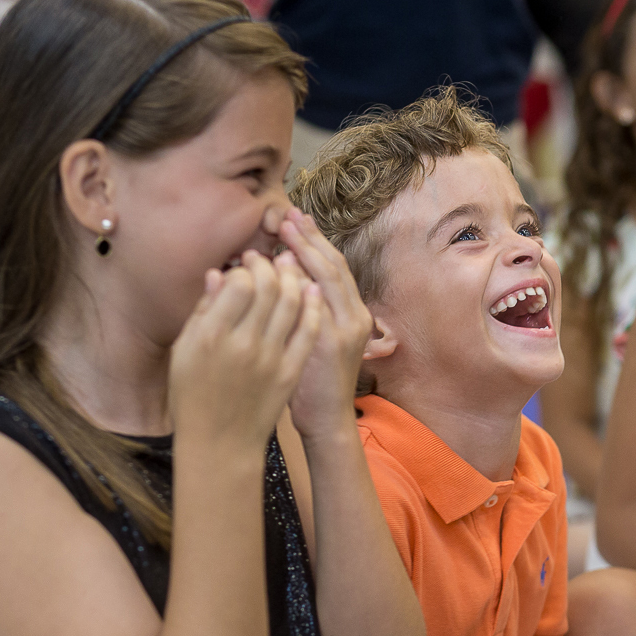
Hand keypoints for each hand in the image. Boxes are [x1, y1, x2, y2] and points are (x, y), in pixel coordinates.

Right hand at [170, 250, 322, 454]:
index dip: (248, 268)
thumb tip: (218, 274)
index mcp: (212, 336)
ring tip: (292, 267)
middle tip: (272, 258)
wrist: (219, 443)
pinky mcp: (290, 372)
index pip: (241, 283)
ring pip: (293, 303)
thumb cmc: (193, 396)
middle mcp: (244, 344)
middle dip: (273, 265)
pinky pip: (307, 331)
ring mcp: (271, 358)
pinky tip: (312, 290)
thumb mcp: (184, 352)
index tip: (246, 264)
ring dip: (296, 278)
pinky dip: (312, 306)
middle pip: (270, 287)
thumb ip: (203, 311)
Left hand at [278, 209, 372, 441]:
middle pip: (334, 266)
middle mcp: (355, 316)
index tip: (295, 220)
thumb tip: (280, 274)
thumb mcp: (313, 340)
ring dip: (305, 251)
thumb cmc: (312, 383)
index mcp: (352, 314)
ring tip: (284, 231)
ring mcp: (346, 328)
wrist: (326, 420)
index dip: (315, 242)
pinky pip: (316, 303)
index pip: (334, 268)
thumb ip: (304, 310)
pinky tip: (281, 267)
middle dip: (310, 238)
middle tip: (288, 215)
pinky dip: (299, 281)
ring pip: (328, 278)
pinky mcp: (332, 342)